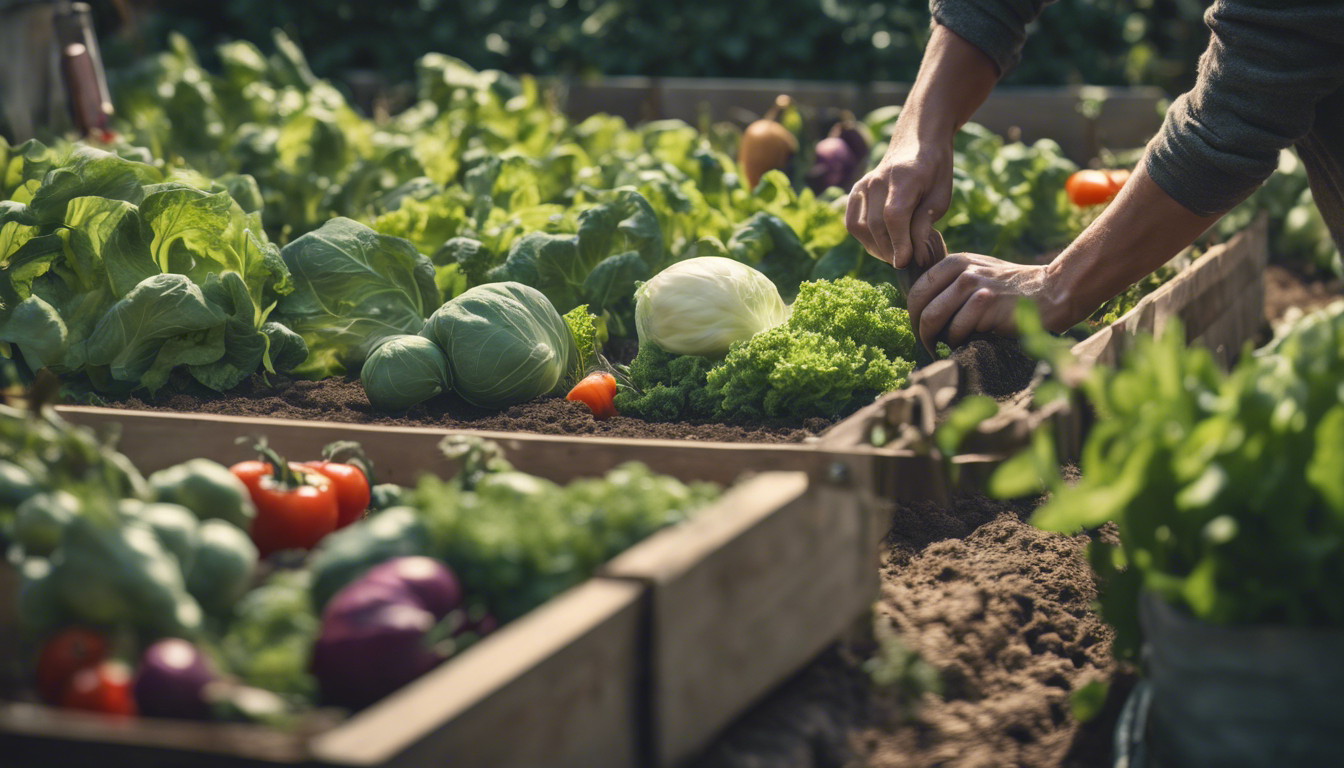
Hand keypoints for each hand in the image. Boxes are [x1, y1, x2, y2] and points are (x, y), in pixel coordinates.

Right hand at [845, 135, 952, 269]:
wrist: (917, 140)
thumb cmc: (935, 170)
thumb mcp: (941, 196)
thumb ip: (925, 225)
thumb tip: (916, 257)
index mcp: (904, 177)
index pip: (893, 216)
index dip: (898, 243)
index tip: (906, 263)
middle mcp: (877, 180)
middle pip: (875, 226)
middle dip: (890, 251)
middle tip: (905, 262)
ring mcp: (863, 184)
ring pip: (860, 228)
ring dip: (876, 248)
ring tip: (893, 254)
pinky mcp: (856, 190)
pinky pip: (852, 222)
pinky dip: (864, 238)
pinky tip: (880, 244)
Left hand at [906, 253, 1063, 353]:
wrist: (1052, 292)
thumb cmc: (1012, 293)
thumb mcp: (978, 276)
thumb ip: (951, 286)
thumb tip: (919, 313)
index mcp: (955, 262)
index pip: (916, 291)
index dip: (913, 316)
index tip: (921, 332)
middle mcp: (961, 271)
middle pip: (919, 306)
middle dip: (919, 331)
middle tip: (928, 346)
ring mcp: (974, 286)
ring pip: (932, 319)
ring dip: (934, 340)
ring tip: (942, 350)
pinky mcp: (986, 305)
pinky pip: (956, 331)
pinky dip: (958, 342)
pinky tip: (968, 344)